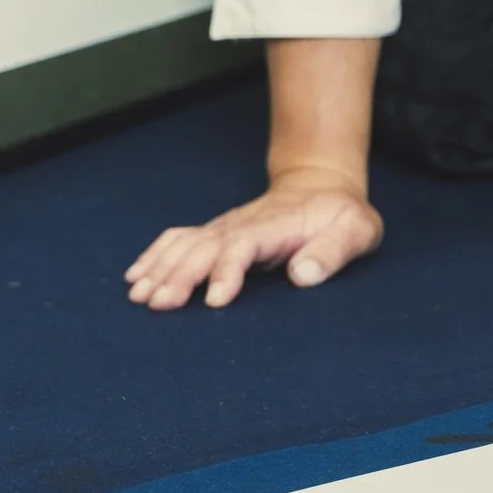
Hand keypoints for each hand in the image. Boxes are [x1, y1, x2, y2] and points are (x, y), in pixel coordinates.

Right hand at [124, 167, 382, 310]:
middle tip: (159, 305)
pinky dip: (155, 256)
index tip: (215, 300)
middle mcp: (242, 226)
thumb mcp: (357, 230)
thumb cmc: (342, 216)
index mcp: (275, 227)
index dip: (227, 271)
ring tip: (139, 296)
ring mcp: (225, 228)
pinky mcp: (216, 234)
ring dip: (161, 268)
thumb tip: (303, 275)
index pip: (244, 247)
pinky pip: (179, 240)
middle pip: (204, 248)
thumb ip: (334, 251)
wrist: (323, 187)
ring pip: (185, 244)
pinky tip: (135, 277)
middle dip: (180, 275)